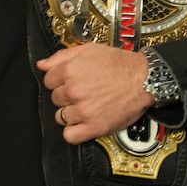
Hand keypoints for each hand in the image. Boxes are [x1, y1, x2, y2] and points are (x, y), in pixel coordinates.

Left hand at [37, 42, 153, 144]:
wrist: (145, 79)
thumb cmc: (120, 64)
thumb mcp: (89, 50)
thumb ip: (61, 56)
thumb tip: (41, 64)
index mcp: (71, 70)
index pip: (48, 80)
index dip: (59, 80)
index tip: (70, 81)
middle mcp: (74, 91)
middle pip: (55, 98)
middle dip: (66, 95)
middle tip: (83, 92)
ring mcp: (83, 110)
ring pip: (61, 116)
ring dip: (71, 112)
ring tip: (87, 105)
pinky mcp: (94, 127)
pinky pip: (70, 135)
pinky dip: (74, 131)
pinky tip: (83, 122)